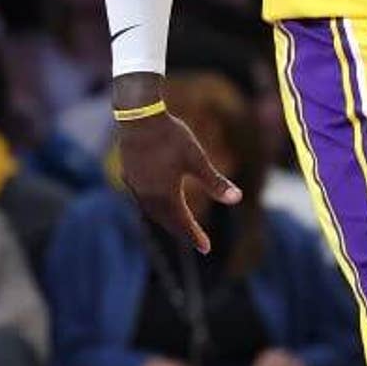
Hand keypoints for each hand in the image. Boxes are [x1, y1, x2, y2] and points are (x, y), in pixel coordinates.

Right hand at [116, 76, 241, 252]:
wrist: (139, 116)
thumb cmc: (171, 137)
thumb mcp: (197, 159)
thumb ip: (215, 182)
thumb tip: (238, 199)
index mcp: (165, 194)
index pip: (182, 222)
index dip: (194, 236)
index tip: (206, 249)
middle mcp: (147, 195)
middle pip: (166, 220)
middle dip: (181, 231)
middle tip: (196, 242)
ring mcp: (135, 185)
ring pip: (152, 211)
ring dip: (167, 220)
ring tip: (180, 225)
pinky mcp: (128, 174)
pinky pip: (142, 199)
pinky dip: (155, 206)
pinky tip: (158, 202)